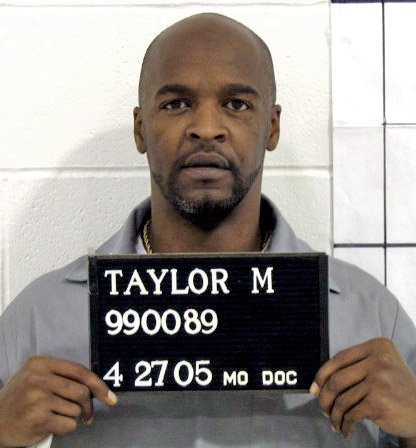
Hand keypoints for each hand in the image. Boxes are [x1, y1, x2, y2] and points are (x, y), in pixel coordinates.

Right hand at [0, 356, 116, 446]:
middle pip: (81, 391)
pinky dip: (66, 428)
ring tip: (58, 418)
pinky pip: (69, 424)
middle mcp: (38, 378)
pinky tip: (53, 426)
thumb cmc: (20, 399)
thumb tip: (96, 388)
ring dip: (73, 417)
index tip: (110, 397)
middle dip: (89, 406)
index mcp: (40, 363)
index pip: (79, 371)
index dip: (98, 385)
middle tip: (88, 415)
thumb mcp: (35, 377)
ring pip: (76, 409)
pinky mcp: (38, 418)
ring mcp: (37, 398)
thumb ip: (61, 377)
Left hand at [310, 338, 415, 438]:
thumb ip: (354, 367)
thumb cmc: (395, 389)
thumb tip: (318, 384)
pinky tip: (345, 430)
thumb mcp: (379, 367)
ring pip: (342, 399)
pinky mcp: (379, 400)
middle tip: (323, 410)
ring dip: (334, 415)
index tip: (314, 389)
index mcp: (377, 346)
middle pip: (337, 379)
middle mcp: (379, 360)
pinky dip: (345, 424)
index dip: (322, 375)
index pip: (339, 358)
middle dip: (325, 398)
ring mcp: (379, 380)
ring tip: (334, 423)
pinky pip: (351, 413)